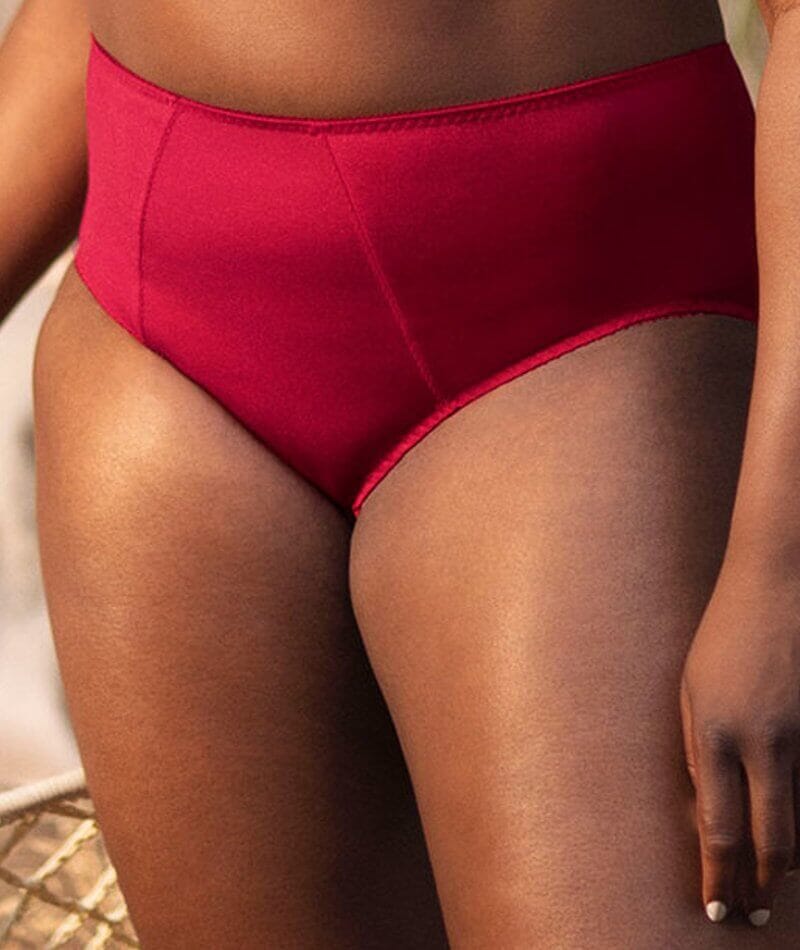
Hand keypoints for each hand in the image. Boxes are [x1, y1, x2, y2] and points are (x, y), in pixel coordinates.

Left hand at [680, 551, 799, 927]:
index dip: (717, 875)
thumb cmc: (725, 635)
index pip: (717, 824)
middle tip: (754, 915)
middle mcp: (763, 740)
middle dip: (760, 884)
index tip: (715, 909)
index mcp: (715, 730)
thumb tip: (703, 806)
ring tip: (775, 887)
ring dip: (789, 861)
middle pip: (769, 837)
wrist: (779, 584)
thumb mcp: (691, 687)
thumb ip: (695, 747)